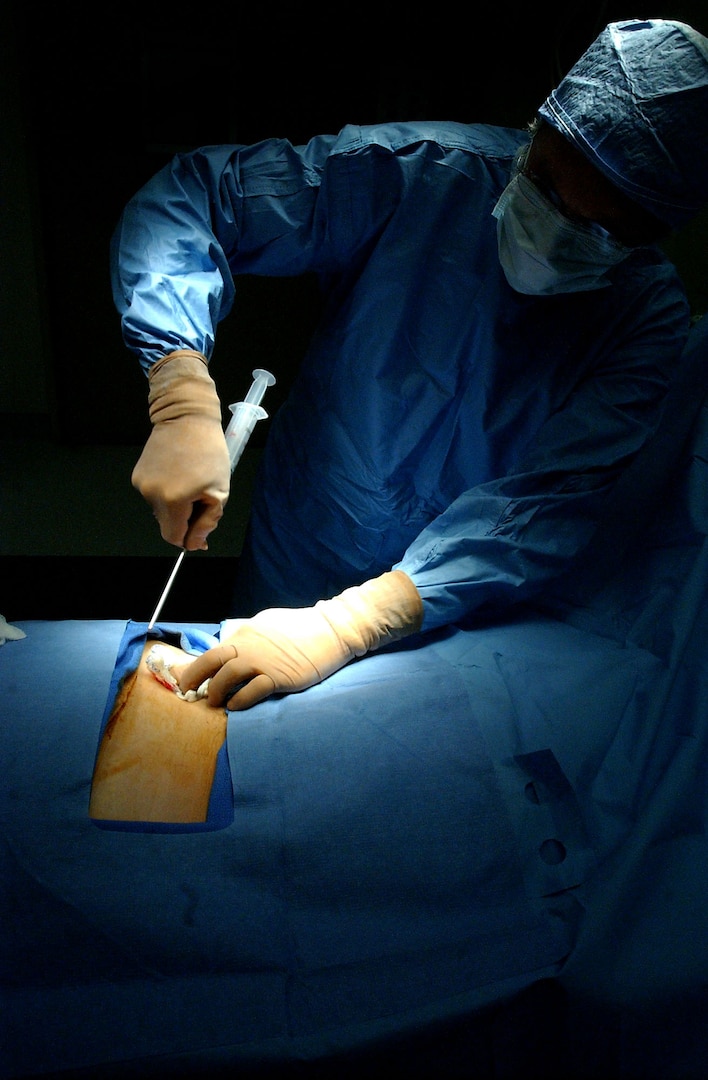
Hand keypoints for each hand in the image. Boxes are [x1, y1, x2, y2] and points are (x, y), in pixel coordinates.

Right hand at [132, 350, 230, 549]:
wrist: (186, 417)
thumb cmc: (209, 452)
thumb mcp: (219, 490)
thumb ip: (207, 522)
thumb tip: (194, 544)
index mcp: (173, 500)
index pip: (173, 537)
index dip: (188, 538)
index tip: (200, 532)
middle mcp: (151, 494)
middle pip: (167, 524)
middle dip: (185, 518)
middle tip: (201, 496)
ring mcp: (141, 484)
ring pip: (161, 510)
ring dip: (176, 504)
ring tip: (190, 480)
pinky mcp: (137, 475)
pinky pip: (154, 495)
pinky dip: (166, 491)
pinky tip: (178, 473)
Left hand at [178, 570, 423, 709]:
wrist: (334, 629)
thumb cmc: (305, 628)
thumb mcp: (271, 625)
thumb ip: (252, 637)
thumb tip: (236, 650)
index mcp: (247, 631)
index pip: (217, 649)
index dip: (200, 665)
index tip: (191, 678)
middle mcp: (250, 644)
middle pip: (212, 660)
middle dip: (194, 676)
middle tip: (186, 691)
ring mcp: (264, 661)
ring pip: (227, 677)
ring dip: (216, 692)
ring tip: (214, 702)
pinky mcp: (279, 677)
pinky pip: (251, 692)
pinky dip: (239, 701)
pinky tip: (235, 707)